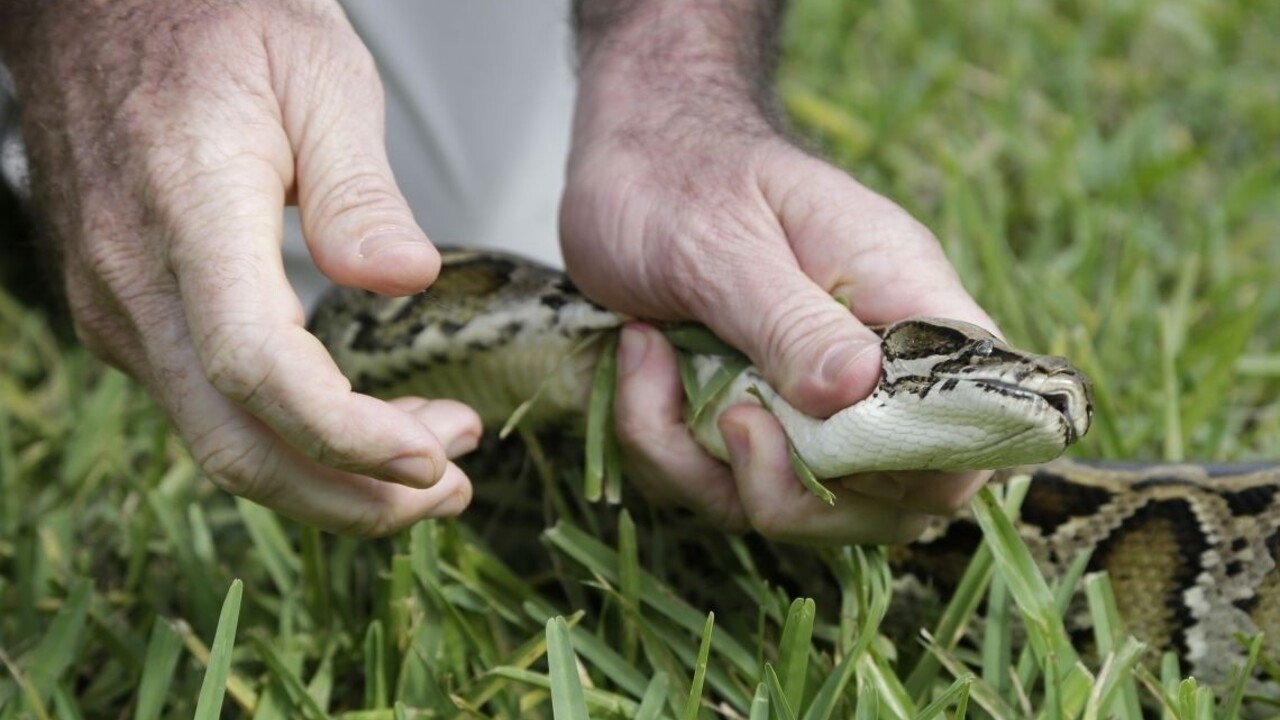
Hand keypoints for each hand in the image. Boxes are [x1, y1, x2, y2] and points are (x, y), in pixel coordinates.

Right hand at [1, 1, 479, 534]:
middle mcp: (135, 280)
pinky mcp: (124, 314)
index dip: (347, 434)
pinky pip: (204, 406)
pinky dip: (288, 438)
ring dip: (327, 476)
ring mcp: (117, 306)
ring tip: (426, 466)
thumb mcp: (318, 76)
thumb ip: (359, 190)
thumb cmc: (215, 22)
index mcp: (190, 211)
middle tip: (449, 491)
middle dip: (351, 495)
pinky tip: (356, 426)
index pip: (258, 366)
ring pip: (220, 439)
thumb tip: (405, 281)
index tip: (432, 456)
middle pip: (237, 444)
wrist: (98, 7)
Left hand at [562, 2, 996, 543]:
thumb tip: (858, 390)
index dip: (924, 463)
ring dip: (703, 466)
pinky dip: (664, 447)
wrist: (625, 158)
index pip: (975, 412)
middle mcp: (872, 365)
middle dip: (796, 493)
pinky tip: (638, 359)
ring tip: (651, 359)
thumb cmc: (684, 177)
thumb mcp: (725, 242)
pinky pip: (722, 491)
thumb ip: (791, 319)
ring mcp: (810, 405)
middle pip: (897, 498)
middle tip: (726, 418)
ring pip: (803, 507)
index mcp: (903, 299)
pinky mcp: (752, 427)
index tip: (823, 444)